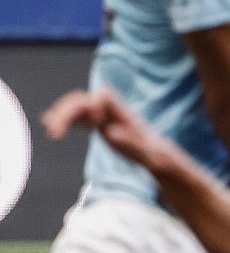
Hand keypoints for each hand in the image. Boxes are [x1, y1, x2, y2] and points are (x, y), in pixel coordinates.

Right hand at [43, 89, 166, 167]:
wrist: (158, 155)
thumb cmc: (155, 155)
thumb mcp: (147, 154)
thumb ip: (131, 143)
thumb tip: (110, 131)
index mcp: (124, 115)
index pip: (104, 97)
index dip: (93, 106)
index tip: (95, 124)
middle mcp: (112, 112)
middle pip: (84, 100)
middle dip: (67, 112)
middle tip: (54, 132)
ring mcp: (104, 116)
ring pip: (77, 107)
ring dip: (61, 115)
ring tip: (49, 128)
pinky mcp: (99, 124)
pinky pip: (78, 116)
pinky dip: (63, 119)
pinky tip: (48, 124)